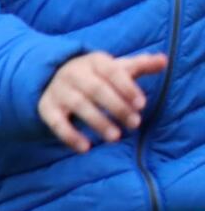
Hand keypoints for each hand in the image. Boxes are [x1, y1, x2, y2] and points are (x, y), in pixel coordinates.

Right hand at [38, 52, 167, 152]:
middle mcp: (73, 73)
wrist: (54, 77)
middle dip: (117, 107)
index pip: (112, 72)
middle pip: (96, 89)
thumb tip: (163, 61)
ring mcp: (58, 90)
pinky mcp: (47, 108)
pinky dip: (69, 136)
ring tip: (115, 138)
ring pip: (78, 105)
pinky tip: (85, 149)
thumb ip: (140, 66)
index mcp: (93, 61)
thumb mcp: (116, 68)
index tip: (142, 104)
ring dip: (97, 122)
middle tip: (135, 124)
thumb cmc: (97, 76)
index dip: (127, 88)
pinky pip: (56, 123)